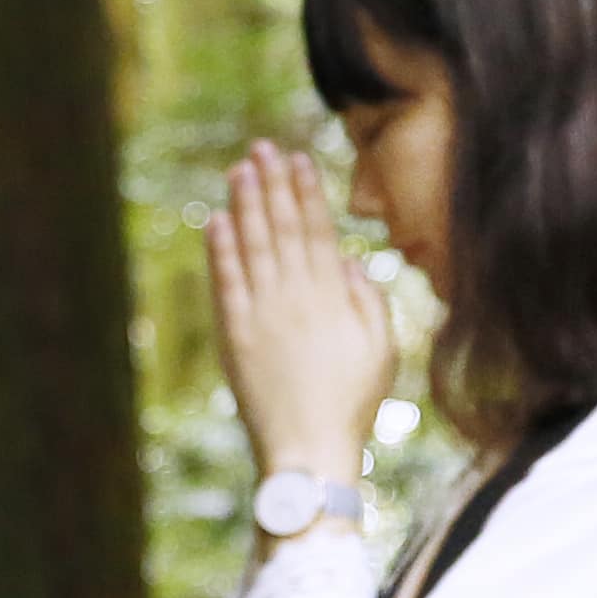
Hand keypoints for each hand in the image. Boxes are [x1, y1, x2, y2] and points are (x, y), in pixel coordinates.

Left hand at [207, 140, 398, 492]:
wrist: (309, 449)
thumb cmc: (351, 404)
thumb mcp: (381, 350)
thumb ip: (367, 300)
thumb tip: (345, 260)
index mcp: (332, 297)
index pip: (316, 229)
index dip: (305, 191)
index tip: (298, 158)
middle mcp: (295, 297)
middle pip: (280, 227)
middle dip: (271, 184)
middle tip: (261, 148)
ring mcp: (262, 314)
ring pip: (251, 246)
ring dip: (244, 204)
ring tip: (238, 170)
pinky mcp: (235, 335)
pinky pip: (225, 282)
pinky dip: (219, 249)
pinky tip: (215, 220)